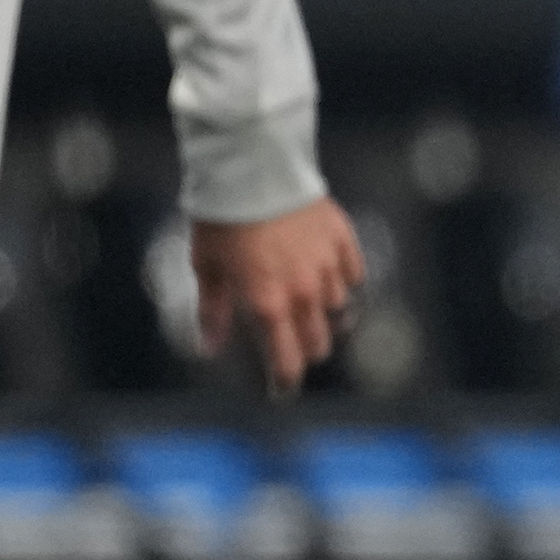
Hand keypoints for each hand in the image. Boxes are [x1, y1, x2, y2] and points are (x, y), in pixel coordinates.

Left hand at [193, 198, 362, 396]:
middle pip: (318, 340)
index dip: (285, 380)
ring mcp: (327, 266)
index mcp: (267, 303)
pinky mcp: (342, 240)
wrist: (254, 167)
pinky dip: (343, 282)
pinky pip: (352, 274)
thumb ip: (214, 309)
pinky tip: (330, 277)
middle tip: (294, 346)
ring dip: (324, 315)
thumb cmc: (222, 217)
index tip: (281, 392)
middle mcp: (303, 292)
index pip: (286, 359)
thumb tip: (210, 347)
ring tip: (310, 307)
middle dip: (306, 350)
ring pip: (338, 309)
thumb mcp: (207, 265)